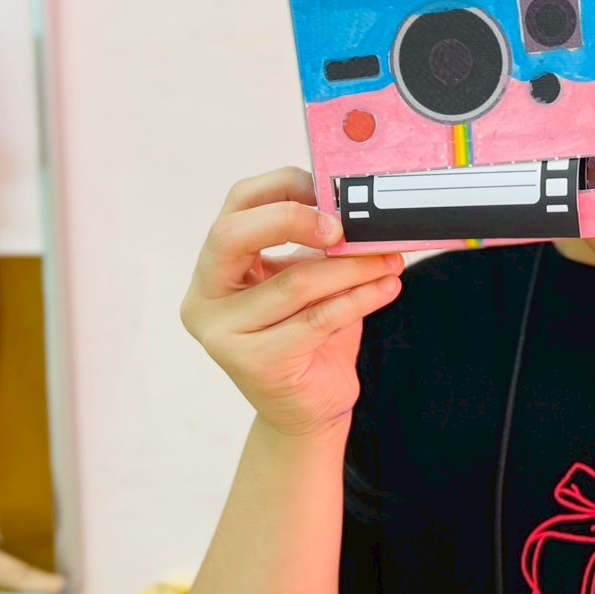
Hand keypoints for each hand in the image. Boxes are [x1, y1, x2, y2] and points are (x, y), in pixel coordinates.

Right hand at [180, 166, 403, 438]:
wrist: (309, 405)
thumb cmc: (309, 333)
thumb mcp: (307, 277)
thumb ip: (317, 245)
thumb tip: (360, 206)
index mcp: (214, 266)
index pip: (237, 205)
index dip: (283, 187)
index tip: (330, 191)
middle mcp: (204, 298)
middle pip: (233, 236)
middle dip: (294, 220)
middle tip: (345, 227)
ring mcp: (222, 333)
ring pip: (294, 283)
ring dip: (352, 267)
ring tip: (390, 259)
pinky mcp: (253, 363)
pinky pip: (317, 319)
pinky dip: (360, 298)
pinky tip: (387, 287)